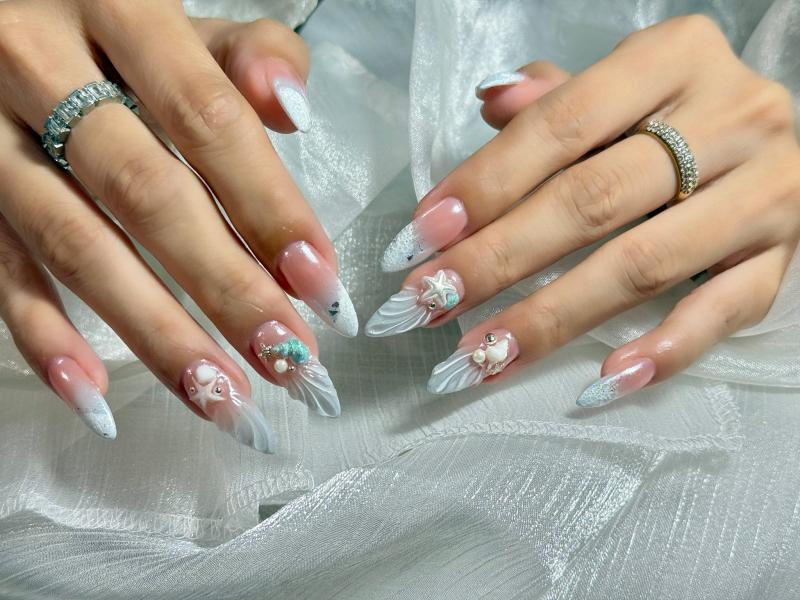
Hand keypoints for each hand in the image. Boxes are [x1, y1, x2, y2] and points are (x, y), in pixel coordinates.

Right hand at [0, 1, 355, 451]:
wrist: (3, 7)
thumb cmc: (112, 21)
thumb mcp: (181, 18)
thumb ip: (246, 51)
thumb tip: (291, 109)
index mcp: (120, 11)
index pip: (207, 119)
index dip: (267, 206)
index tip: (321, 285)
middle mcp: (41, 64)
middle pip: (145, 194)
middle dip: (223, 286)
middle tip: (286, 358)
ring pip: (76, 244)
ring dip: (154, 331)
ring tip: (220, 396)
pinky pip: (1, 271)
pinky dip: (45, 337)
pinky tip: (99, 397)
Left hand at [368, 15, 799, 404]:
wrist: (791, 136)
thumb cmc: (683, 112)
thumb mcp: (626, 84)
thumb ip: (559, 98)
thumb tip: (491, 102)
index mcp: (676, 59)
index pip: (562, 125)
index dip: (486, 183)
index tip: (422, 236)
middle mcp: (731, 116)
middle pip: (593, 200)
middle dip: (499, 257)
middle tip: (431, 300)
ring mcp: (767, 190)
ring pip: (643, 263)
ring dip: (553, 315)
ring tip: (483, 354)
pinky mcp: (785, 254)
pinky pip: (725, 312)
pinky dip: (663, 349)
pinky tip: (601, 384)